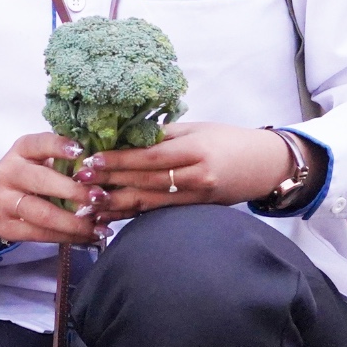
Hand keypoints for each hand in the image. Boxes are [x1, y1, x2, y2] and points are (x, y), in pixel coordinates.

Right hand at [0, 132, 102, 246]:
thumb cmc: (24, 175)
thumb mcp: (36, 160)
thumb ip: (61, 162)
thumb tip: (101, 171)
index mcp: (19, 152)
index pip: (38, 144)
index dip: (58, 146)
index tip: (81, 151)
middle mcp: (8, 174)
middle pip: (42, 182)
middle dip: (74, 191)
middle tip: (100, 198)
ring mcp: (4, 202)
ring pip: (44, 215)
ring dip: (76, 222)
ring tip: (100, 226)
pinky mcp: (7, 228)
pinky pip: (41, 235)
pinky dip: (68, 237)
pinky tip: (88, 236)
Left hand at [89, 122, 302, 215]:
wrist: (265, 165)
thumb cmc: (229, 140)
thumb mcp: (197, 129)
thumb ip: (163, 135)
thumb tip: (124, 137)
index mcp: (195, 149)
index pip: (149, 157)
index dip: (119, 160)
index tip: (91, 161)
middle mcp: (196, 176)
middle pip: (146, 182)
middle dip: (111, 183)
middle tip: (80, 185)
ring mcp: (198, 197)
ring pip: (151, 202)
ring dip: (118, 205)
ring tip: (89, 206)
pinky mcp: (197, 211)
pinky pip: (161, 212)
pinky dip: (136, 214)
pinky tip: (113, 217)